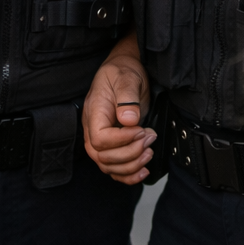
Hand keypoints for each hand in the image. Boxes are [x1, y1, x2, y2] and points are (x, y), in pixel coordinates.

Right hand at [82, 32, 155, 183]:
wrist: (125, 69)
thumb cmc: (123, 71)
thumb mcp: (127, 77)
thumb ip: (128, 97)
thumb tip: (129, 119)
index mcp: (94, 112)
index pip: (99, 139)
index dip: (121, 141)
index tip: (141, 130)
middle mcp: (93, 128)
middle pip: (102, 157)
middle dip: (130, 153)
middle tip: (149, 138)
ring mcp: (101, 138)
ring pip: (108, 166)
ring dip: (131, 165)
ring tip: (149, 151)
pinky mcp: (111, 145)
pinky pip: (113, 168)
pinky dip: (128, 175)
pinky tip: (143, 171)